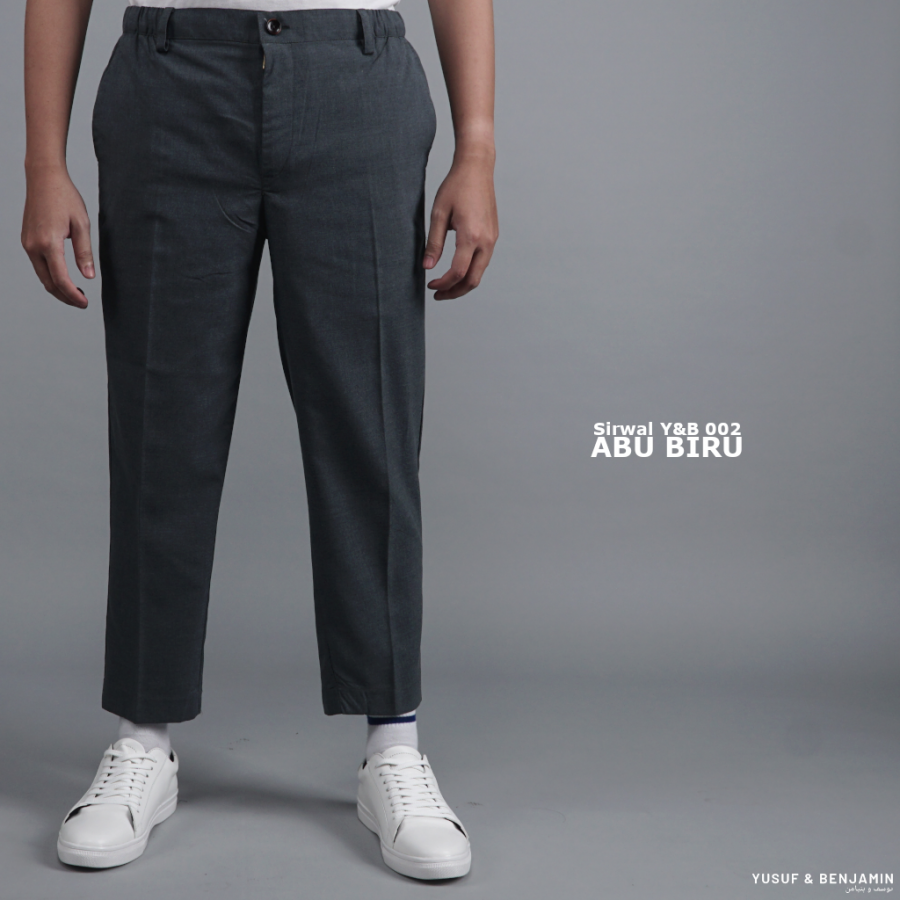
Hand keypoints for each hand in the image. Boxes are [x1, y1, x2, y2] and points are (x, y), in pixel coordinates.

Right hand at [21, 163, 93, 308]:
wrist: (43, 178)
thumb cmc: (65, 197)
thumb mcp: (82, 224)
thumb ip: (84, 252)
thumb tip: (88, 276)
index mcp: (48, 243)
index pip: (61, 279)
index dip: (73, 295)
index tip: (85, 303)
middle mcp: (33, 245)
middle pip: (48, 282)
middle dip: (65, 297)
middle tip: (82, 303)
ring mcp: (27, 243)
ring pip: (42, 276)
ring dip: (58, 288)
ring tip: (76, 293)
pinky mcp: (27, 240)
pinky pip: (38, 265)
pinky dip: (50, 276)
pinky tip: (64, 278)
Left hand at [423, 154, 497, 299]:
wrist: (477, 168)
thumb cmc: (456, 186)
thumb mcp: (438, 214)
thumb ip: (433, 243)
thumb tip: (427, 267)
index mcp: (471, 236)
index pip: (457, 272)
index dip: (443, 284)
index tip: (430, 284)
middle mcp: (486, 241)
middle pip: (473, 280)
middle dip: (455, 292)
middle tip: (437, 295)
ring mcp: (492, 239)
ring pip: (480, 273)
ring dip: (463, 283)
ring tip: (445, 285)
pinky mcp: (493, 236)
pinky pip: (483, 261)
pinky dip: (470, 271)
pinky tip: (457, 269)